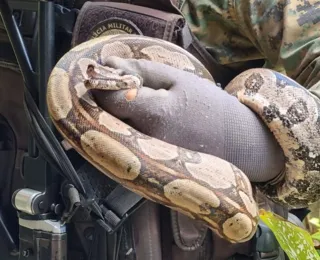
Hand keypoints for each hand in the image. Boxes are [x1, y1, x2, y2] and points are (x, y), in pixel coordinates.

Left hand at [91, 57, 284, 181]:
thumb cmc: (209, 106)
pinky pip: (126, 143)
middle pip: (108, 116)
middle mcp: (145, 140)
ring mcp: (145, 156)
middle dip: (109, 99)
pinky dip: (127, 128)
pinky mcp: (148, 164)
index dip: (104, 83)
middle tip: (125, 87)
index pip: (109, 98)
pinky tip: (143, 121)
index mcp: (154, 115)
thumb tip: (108, 62)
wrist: (235, 142)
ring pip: (115, 130)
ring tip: (138, 104)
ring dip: (118, 113)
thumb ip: (141, 70)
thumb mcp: (178, 79)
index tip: (109, 74)